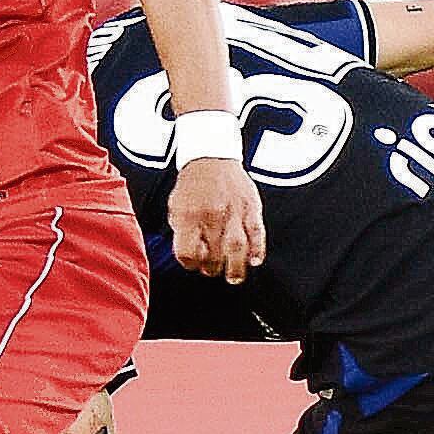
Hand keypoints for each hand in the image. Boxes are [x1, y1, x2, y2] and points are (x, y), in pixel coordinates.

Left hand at [168, 154, 265, 282]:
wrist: (211, 156)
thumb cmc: (192, 184)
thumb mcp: (175, 206)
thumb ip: (180, 231)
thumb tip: (190, 255)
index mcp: (189, 216)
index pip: (187, 253)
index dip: (189, 264)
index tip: (193, 264)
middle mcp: (212, 216)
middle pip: (213, 255)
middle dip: (212, 269)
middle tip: (213, 270)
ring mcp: (233, 212)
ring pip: (237, 248)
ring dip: (236, 267)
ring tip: (233, 277)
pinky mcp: (251, 207)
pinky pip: (257, 233)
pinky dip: (257, 249)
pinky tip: (254, 261)